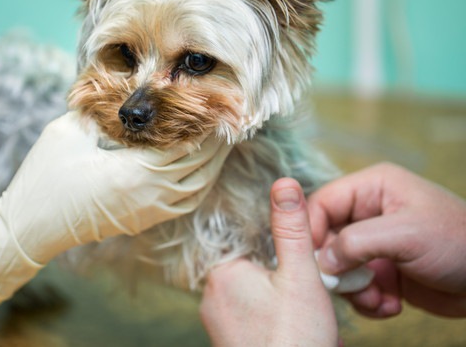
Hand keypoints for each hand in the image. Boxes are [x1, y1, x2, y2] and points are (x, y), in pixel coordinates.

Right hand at [0, 111, 232, 302]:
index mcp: (135, 172)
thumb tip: (118, 91)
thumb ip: (97, 111)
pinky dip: (198, 186)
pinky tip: (198, 171)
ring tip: (219, 142)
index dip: (206, 127)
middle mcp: (149, 196)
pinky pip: (183, 205)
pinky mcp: (141, 222)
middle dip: (218, 144)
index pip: (186, 146)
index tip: (218, 107)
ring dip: (212, 165)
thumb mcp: (68, 133)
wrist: (30, 227)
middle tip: (229, 120)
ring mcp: (147, 213)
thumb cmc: (44, 179)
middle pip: (200, 168)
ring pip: (197, 189)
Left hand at [200, 178, 337, 346]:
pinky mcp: (227, 341)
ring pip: (253, 294)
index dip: (277, 248)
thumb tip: (284, 183)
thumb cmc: (295, 339)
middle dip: (281, 277)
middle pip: (252, 267)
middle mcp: (210, 295)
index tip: (296, 264)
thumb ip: (291, 228)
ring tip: (302, 318)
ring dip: (278, 299)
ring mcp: (216, 321)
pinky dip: (271, 319)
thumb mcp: (300, 276)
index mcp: (222, 272)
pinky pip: (250, 316)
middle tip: (304, 300)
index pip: (247, 239)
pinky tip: (292, 331)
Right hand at [308, 163, 465, 317]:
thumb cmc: (459, 242)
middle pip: (327, 237)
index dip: (312, 230)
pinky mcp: (383, 269)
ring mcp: (376, 242)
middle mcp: (369, 212)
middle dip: (336, 268)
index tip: (312, 260)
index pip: (322, 202)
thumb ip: (356, 242)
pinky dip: (368, 300)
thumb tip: (322, 261)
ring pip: (339, 266)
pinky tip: (390, 305)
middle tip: (349, 287)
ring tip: (377, 299)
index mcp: (373, 188)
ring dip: (354, 289)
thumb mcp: (405, 235)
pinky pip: (357, 285)